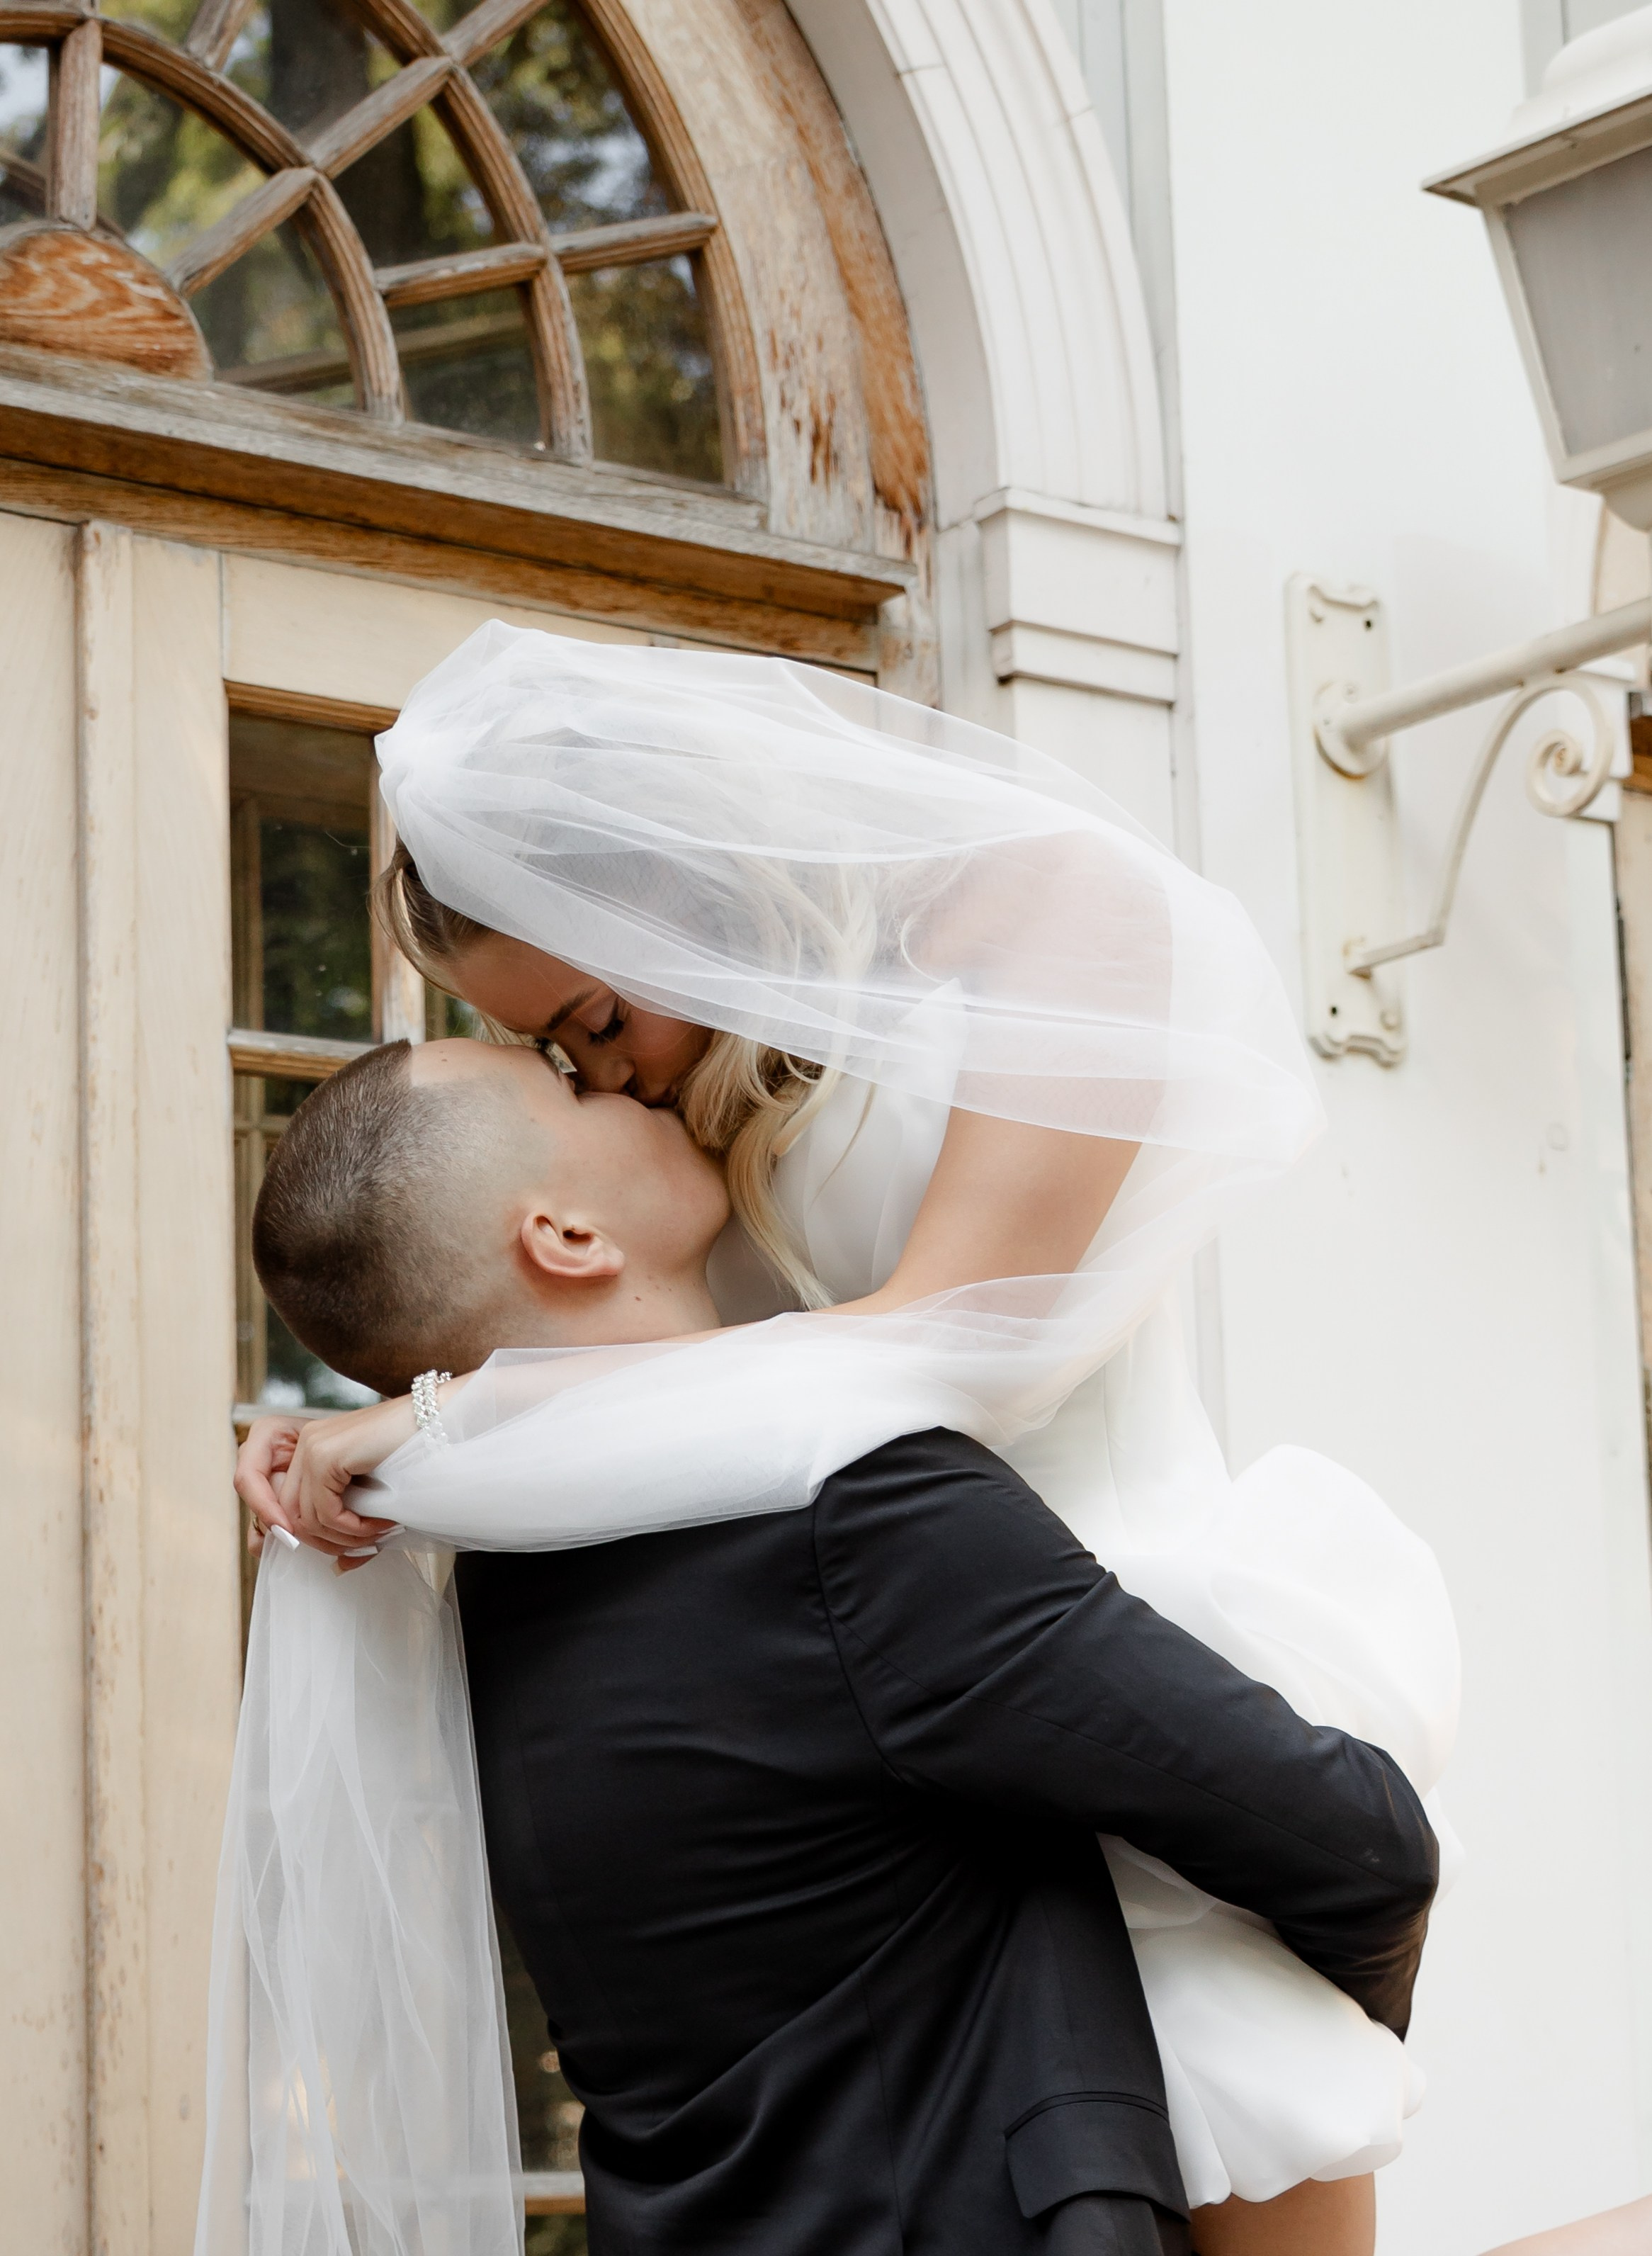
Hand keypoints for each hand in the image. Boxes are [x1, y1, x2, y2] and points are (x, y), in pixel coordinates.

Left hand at [235, 1398, 417, 1571]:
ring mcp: (312, 1447)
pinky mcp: (325, 1456)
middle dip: (327, 1543)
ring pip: (306, 1520)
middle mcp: (305, 1444)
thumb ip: (349, 1522)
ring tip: (378, 1534)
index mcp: (311, 1449)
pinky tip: (381, 1523)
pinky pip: (326, 1513)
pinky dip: (354, 1528)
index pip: (287, 1507)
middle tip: (366, 1546)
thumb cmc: (412, 1452)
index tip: (346, 1549)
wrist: (437, 1419)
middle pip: (291, 1517)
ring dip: (344, 1538)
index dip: (311, 1538)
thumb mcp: (370, 1490)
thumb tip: (338, 1567)